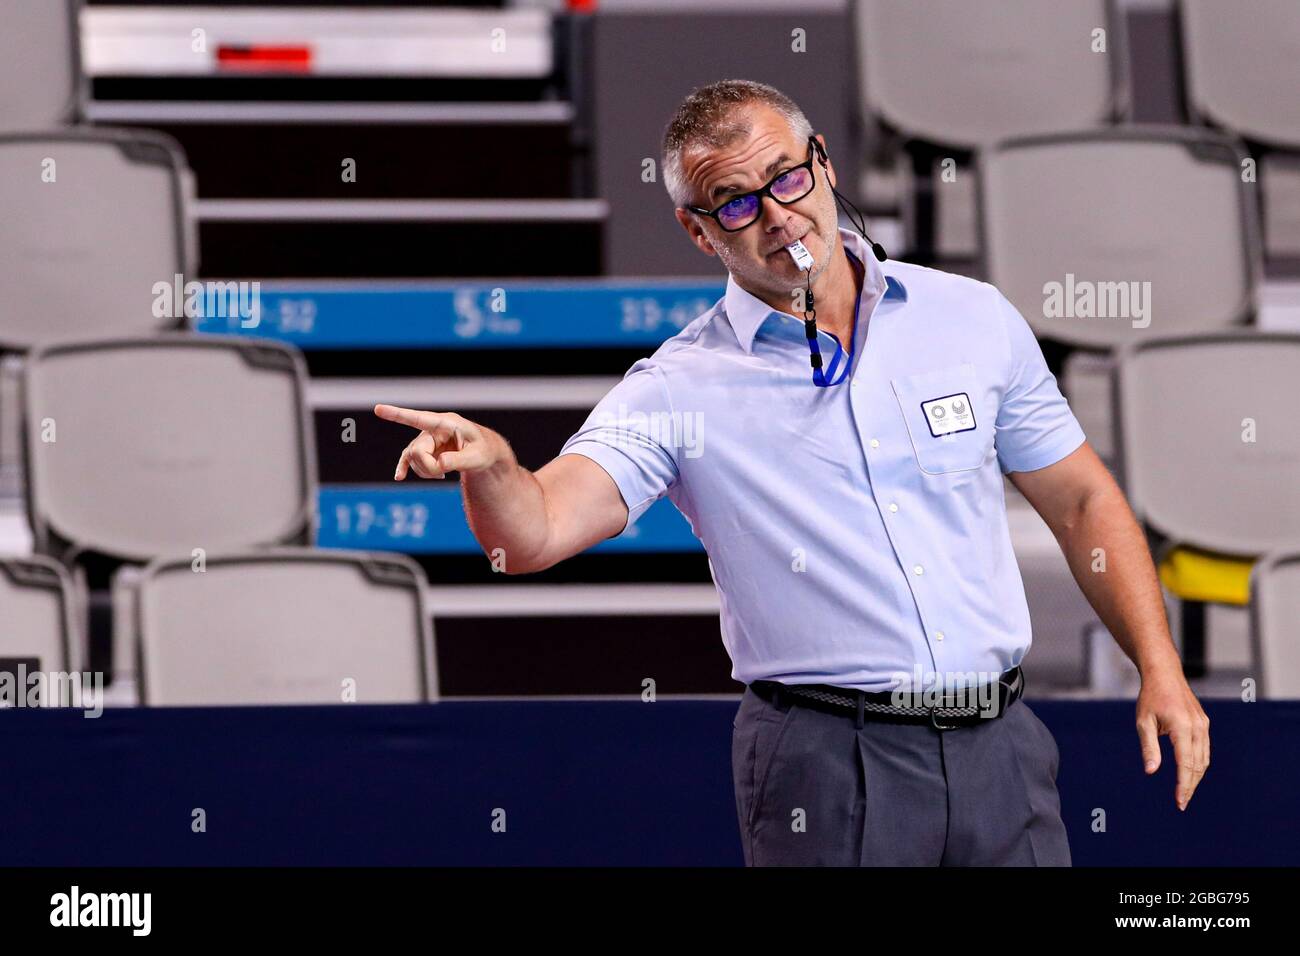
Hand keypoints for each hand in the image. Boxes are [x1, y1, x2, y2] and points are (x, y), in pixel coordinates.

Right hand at [373, 405, 499, 479]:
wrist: (484, 452)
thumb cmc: (483, 450)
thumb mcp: (477, 457)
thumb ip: (459, 460)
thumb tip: (439, 464)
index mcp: (447, 423)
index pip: (420, 418)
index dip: (398, 414)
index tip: (378, 409)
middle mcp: (433, 429)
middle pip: (417, 450)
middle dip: (428, 467)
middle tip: (444, 475)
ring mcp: (427, 439)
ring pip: (413, 458)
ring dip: (425, 471)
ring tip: (443, 475)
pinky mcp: (425, 449)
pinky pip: (409, 459)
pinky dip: (405, 468)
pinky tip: (399, 477)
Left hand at [1135, 669, 1209, 810]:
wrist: (1164, 674)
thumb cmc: (1150, 698)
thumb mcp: (1143, 722)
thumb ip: (1149, 747)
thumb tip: (1151, 772)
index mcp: (1182, 727)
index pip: (1186, 764)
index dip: (1184, 785)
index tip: (1180, 802)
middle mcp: (1197, 728)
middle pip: (1197, 765)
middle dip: (1190, 786)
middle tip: (1182, 803)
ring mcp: (1203, 725)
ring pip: (1204, 759)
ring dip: (1196, 777)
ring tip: (1185, 792)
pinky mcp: (1204, 724)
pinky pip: (1204, 749)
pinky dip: (1198, 764)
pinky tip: (1190, 773)